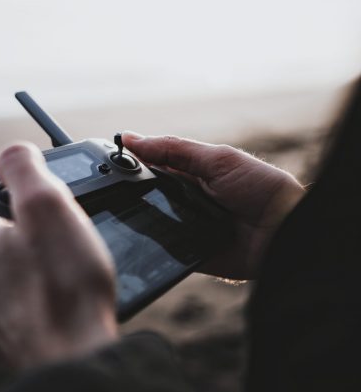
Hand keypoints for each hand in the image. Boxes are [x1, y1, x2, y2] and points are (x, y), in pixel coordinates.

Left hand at [0, 142, 117, 368]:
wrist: (76, 359)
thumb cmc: (61, 286)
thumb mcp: (47, 204)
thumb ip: (22, 167)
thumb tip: (10, 154)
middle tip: (29, 218)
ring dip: (7, 254)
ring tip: (48, 252)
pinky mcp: (1, 333)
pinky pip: (1, 298)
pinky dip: (20, 285)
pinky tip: (53, 284)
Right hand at [122, 132, 304, 279]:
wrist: (287, 234)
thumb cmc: (262, 188)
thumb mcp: (217, 159)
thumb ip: (174, 149)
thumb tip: (130, 138)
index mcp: (191, 173)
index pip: (152, 165)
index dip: (130, 162)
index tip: (105, 160)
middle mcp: (185, 199)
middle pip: (147, 194)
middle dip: (129, 192)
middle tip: (106, 188)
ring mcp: (185, 227)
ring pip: (150, 221)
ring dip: (137, 217)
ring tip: (115, 212)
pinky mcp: (188, 253)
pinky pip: (163, 249)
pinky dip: (150, 244)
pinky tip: (134, 238)